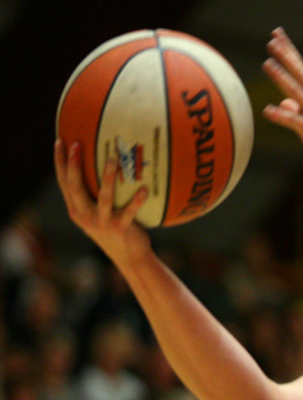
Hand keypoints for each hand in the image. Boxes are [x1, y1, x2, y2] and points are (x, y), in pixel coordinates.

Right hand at [53, 139, 150, 264]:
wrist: (130, 257)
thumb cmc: (115, 229)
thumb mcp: (98, 214)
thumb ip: (93, 195)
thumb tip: (100, 163)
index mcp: (76, 210)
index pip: (64, 183)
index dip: (60, 162)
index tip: (60, 141)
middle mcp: (85, 216)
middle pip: (75, 187)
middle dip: (74, 165)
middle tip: (76, 144)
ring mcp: (103, 223)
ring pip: (103, 198)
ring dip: (107, 178)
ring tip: (113, 159)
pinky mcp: (121, 229)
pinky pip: (129, 212)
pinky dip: (136, 200)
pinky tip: (144, 188)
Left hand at [262, 27, 302, 174]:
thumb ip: (296, 111)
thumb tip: (282, 101)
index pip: (301, 69)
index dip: (289, 51)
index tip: (277, 35)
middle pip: (299, 74)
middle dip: (286, 56)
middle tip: (272, 39)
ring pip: (296, 93)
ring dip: (282, 78)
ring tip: (268, 64)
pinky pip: (295, 122)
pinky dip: (282, 116)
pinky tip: (268, 111)